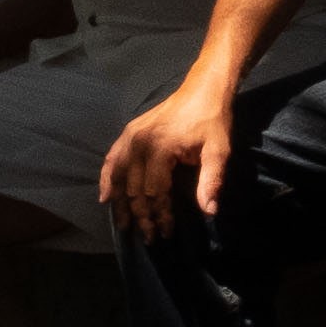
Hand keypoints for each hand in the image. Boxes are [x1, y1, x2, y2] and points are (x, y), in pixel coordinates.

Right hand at [100, 85, 235, 233]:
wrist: (201, 90)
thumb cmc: (212, 121)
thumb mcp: (219, 150)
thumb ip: (212, 181)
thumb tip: (209, 212)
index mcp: (160, 148)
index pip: (155, 192)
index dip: (160, 215)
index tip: (166, 232)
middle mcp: (138, 144)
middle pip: (134, 190)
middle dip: (140, 216)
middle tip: (148, 237)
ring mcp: (129, 138)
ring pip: (118, 179)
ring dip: (120, 205)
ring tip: (124, 225)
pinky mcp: (127, 134)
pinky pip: (111, 161)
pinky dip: (107, 180)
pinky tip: (106, 197)